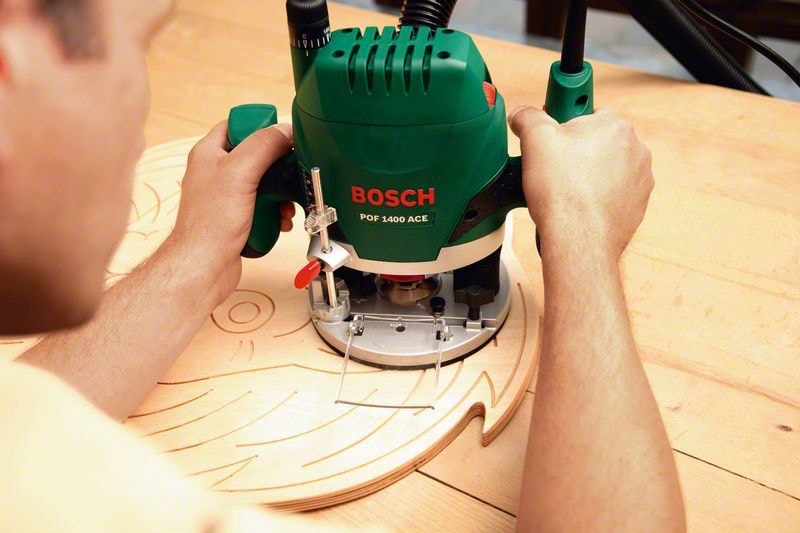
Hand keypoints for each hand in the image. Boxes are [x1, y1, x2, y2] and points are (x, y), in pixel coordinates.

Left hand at [168, 121, 295, 303]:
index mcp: (209, 153)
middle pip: (257, 155)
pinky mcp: (237, 216)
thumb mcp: (239, 173)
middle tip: (289, 174)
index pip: (238, 125)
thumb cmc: (209, 224)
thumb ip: (262, 146)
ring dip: (280, 193)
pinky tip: (281, 221)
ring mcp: (227, 195)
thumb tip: (284, 130)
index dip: (261, 128)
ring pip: (264, 182)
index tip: (281, 139)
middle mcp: (217, 172)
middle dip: (278, 167)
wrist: (204, 267)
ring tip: (285, 205)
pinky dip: (276, 212)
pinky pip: (264, 205)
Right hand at [509, 106, 652, 260]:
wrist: (579, 239)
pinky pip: (612, 193)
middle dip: (574, 152)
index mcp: (616, 125)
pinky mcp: (636, 205)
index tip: (551, 137)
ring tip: (563, 190)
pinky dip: (595, 197)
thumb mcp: (534, 139)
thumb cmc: (562, 190)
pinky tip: (577, 206)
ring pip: (604, 168)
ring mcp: (639, 180)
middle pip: (595, 142)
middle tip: (550, 168)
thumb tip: (522, 114)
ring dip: (585, 175)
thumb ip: (527, 117)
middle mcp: (636, 149)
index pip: (586, 113)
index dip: (562, 125)